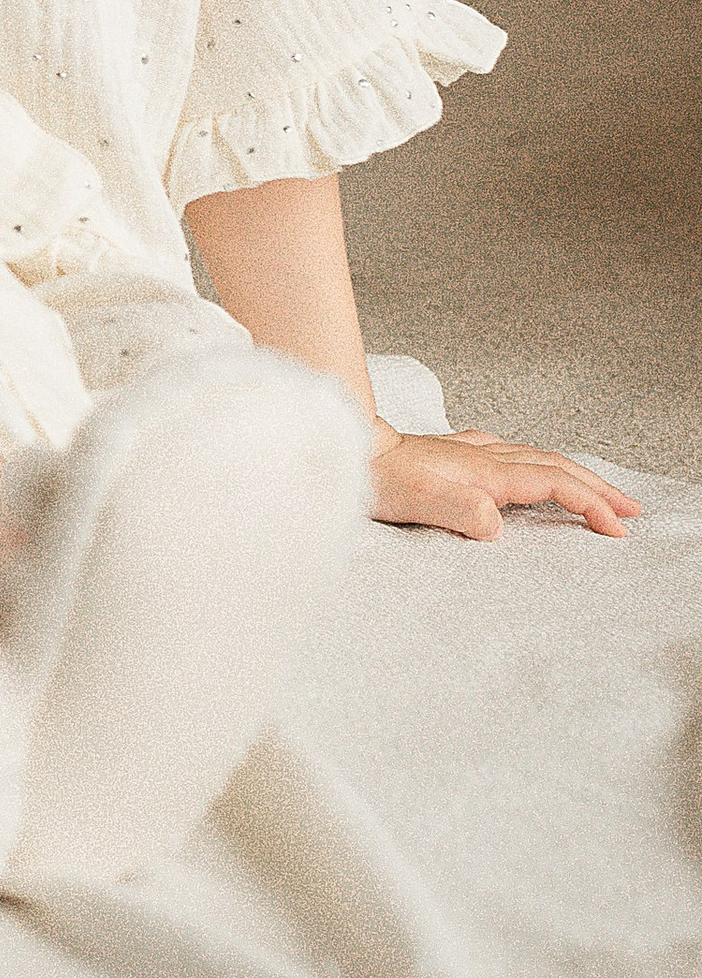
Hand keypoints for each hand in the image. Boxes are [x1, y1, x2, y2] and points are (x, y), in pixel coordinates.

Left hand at [369, 424, 635, 541]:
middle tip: (631, 509)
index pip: (555, 484)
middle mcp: (485, 457)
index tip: (618, 527)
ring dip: (573, 475)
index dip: (591, 503)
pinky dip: (536, 464)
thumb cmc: (375, 479)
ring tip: (596, 491)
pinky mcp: (454, 454)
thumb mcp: (415, 502)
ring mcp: (470, 452)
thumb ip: (458, 511)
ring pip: (537, 459)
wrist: (345, 450)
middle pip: (557, 467)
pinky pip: (512, 455)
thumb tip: (495, 526)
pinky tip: (528, 467)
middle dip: (598, 488)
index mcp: (486, 472)